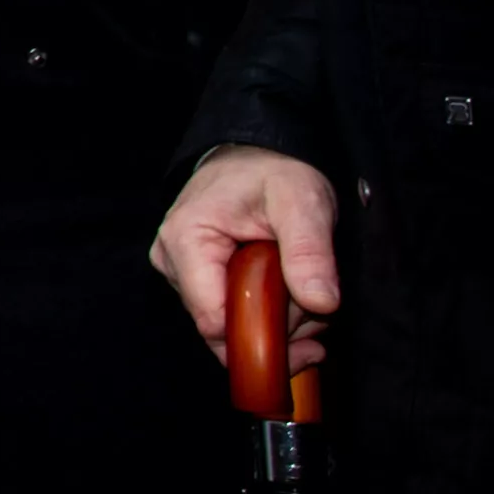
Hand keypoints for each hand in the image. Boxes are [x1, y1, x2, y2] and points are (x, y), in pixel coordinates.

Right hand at [153, 142, 340, 367]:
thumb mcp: (301, 200)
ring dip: (280, 321)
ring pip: (231, 326)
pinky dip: (270, 314)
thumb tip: (322, 303)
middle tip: (321, 304)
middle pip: (225, 328)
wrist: (252, 156)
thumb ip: (309, 251)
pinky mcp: (194, 279)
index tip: (314, 334)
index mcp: (186, 240)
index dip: (263, 336)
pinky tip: (292, 293)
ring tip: (308, 289)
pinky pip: (231, 314)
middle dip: (280, 327)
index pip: (214, 319)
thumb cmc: (272, 171)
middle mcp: (171, 261)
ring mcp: (179, 272)